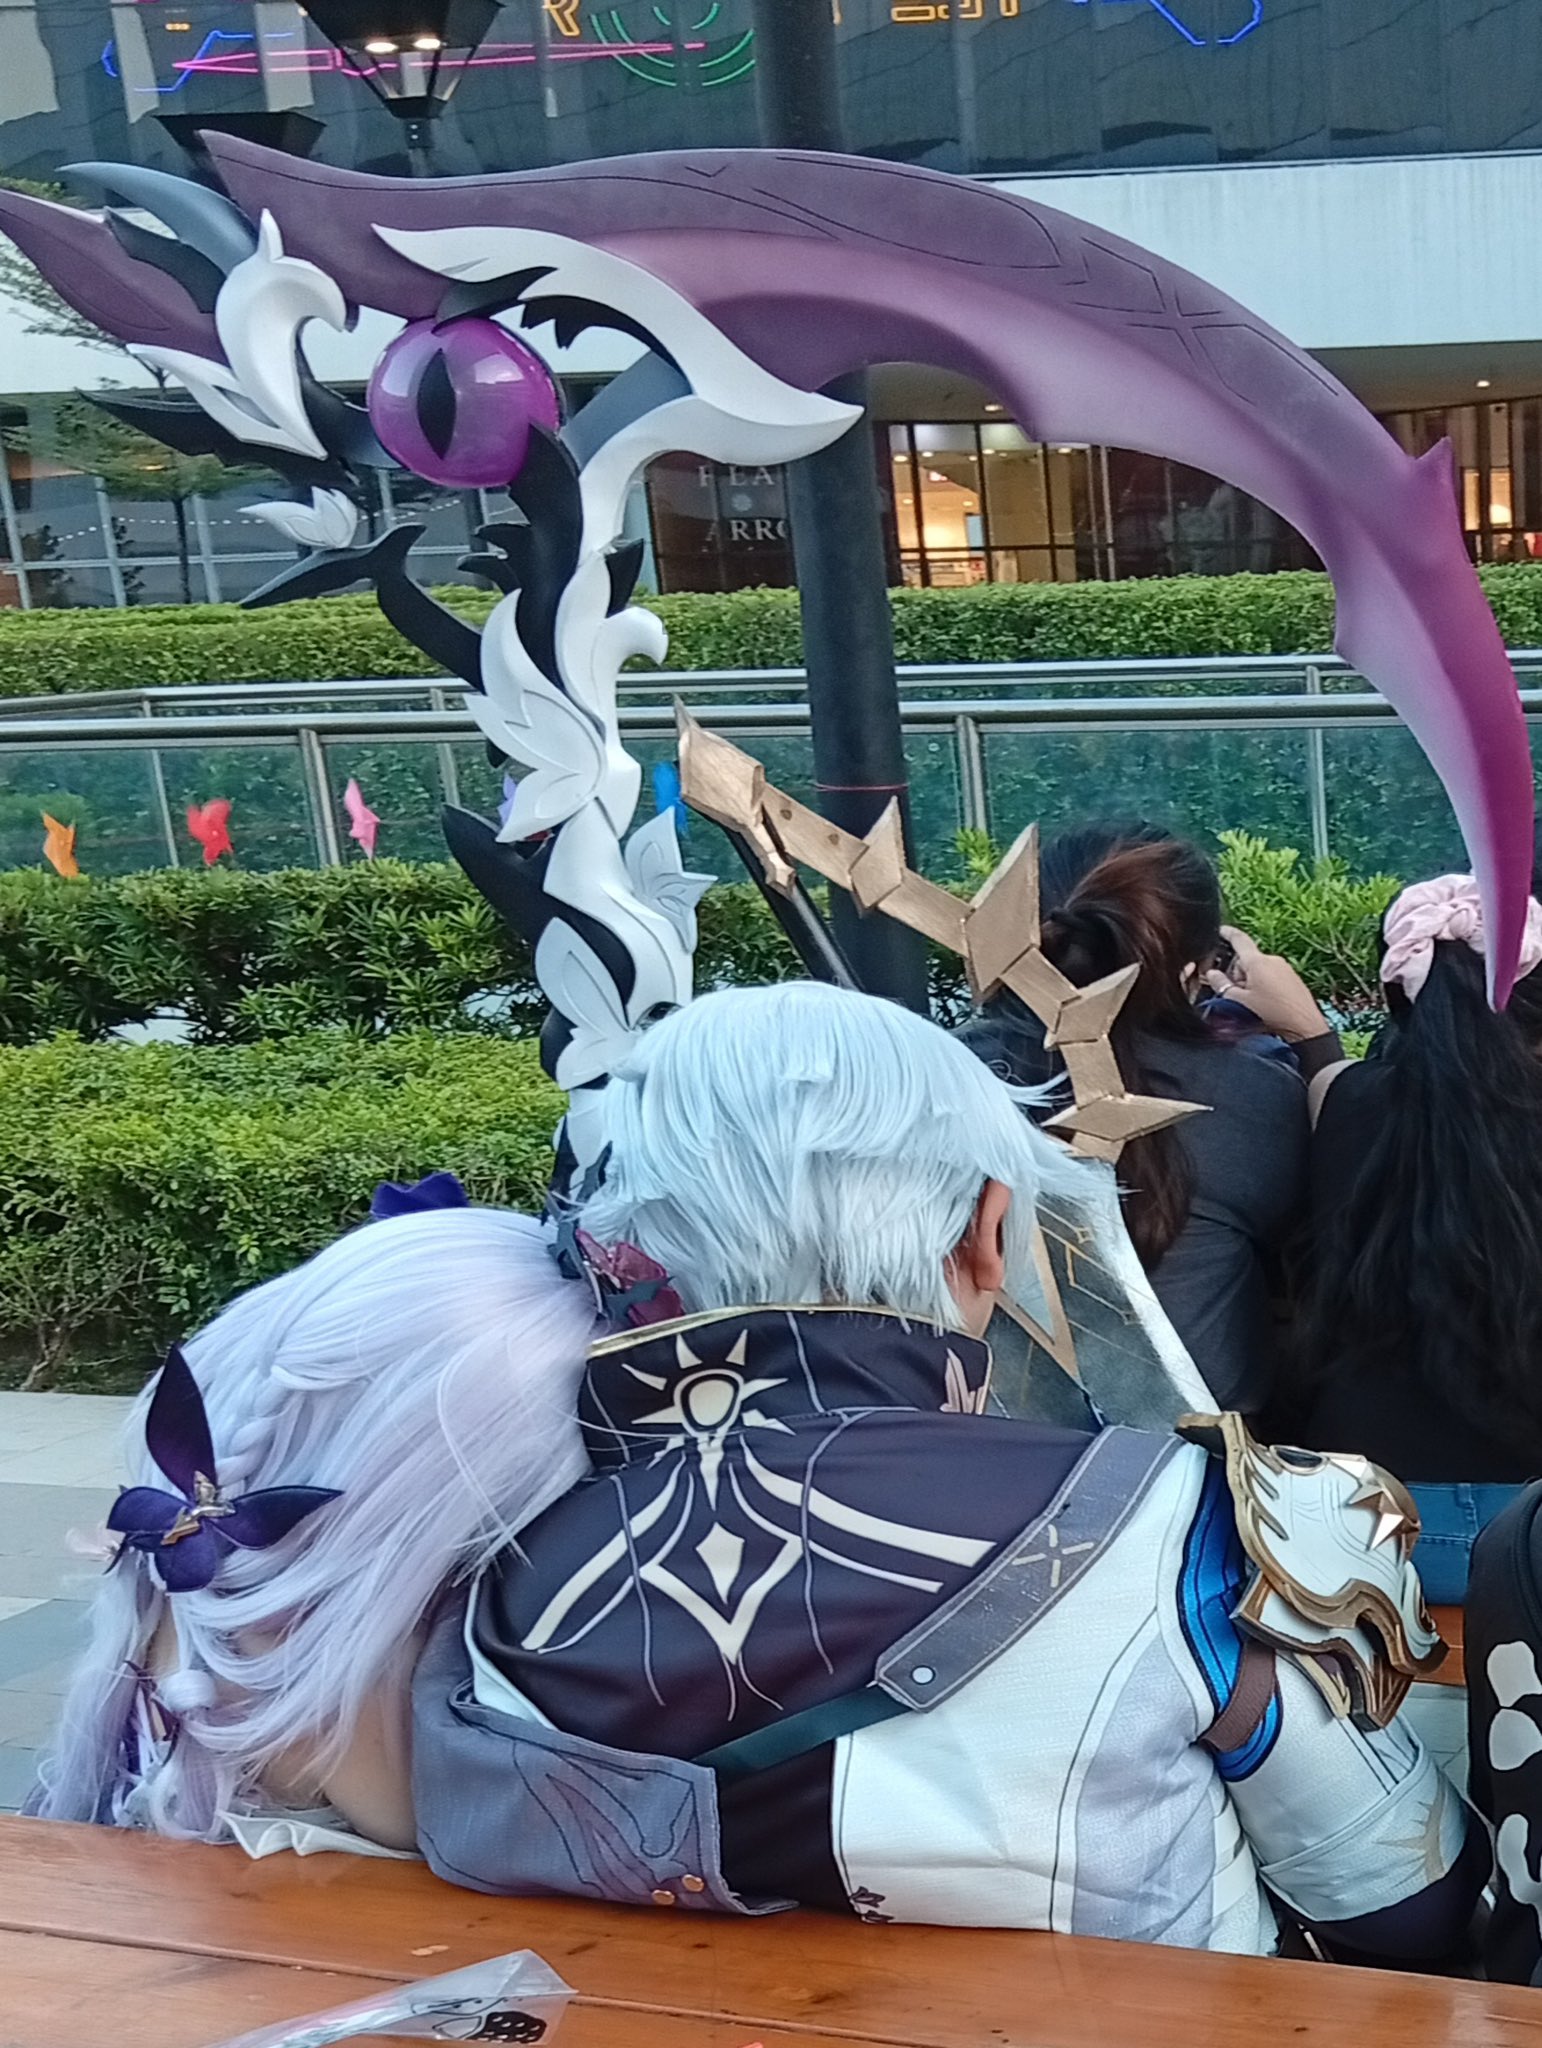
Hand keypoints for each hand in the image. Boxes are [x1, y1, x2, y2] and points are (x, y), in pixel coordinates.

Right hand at [1204, 926, 1330, 1041]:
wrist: (1304, 1025)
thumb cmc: (1272, 1013)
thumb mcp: (1240, 1001)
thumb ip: (1222, 985)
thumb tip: (1212, 974)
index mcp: (1257, 962)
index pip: (1239, 940)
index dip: (1227, 933)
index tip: (1220, 931)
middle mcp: (1272, 959)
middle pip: (1247, 960)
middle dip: (1238, 973)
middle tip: (1236, 994)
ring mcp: (1285, 968)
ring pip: (1259, 968)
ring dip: (1251, 980)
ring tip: (1252, 1002)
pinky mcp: (1292, 977)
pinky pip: (1272, 974)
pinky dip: (1264, 984)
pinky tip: (1265, 1002)